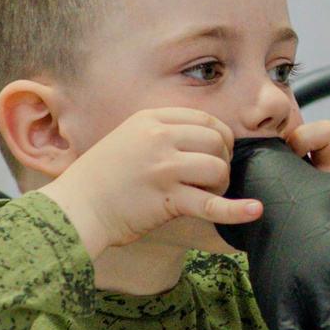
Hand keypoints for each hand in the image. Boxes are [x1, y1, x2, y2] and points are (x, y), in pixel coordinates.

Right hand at [43, 108, 260, 256]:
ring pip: (217, 168)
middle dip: (222, 160)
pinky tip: (255, 210)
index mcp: (149, 120)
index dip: (219, 136)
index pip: (203, 118)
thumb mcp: (126, 139)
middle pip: (216, 141)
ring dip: (220, 184)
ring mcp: (164, 168)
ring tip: (206, 194)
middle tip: (211, 178)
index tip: (218, 151)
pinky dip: (237, 210)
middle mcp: (159, 139)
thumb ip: (160, 134)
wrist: (74, 209)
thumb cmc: (99, 179)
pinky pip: (212, 204)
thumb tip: (200, 139)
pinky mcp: (168, 200)